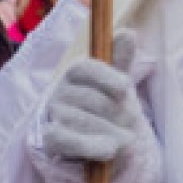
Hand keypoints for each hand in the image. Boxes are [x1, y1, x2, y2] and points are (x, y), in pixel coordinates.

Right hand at [38, 38, 147, 166]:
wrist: (95, 140)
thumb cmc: (106, 105)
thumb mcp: (117, 82)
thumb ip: (121, 59)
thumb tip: (127, 32)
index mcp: (76, 72)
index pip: (85, 68)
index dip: (105, 76)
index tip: (125, 88)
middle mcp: (59, 91)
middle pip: (88, 98)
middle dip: (116, 112)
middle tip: (133, 122)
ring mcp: (53, 115)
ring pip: (79, 120)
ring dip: (109, 131)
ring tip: (128, 140)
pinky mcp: (49, 139)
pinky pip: (63, 139)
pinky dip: (88, 145)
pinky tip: (109, 150)